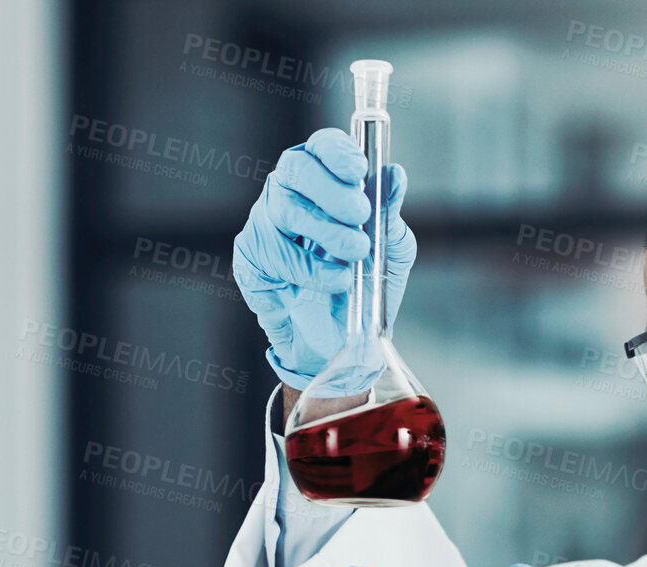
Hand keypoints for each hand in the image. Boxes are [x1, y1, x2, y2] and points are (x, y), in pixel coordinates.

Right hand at [233, 128, 415, 390]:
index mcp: (323, 180)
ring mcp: (265, 224)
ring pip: (285, 210)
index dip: (337, 152)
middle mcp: (289, 193)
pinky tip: (335, 281)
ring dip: (325, 231)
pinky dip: (309, 269)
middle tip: (360, 215)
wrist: (342, 338)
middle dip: (330, 189)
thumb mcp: (390, 248)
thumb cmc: (364, 282)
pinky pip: (274, 255)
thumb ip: (389, 211)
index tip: (359, 171)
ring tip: (356, 254)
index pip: (321, 147)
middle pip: (296, 169)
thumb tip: (395, 176)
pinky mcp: (251, 259)